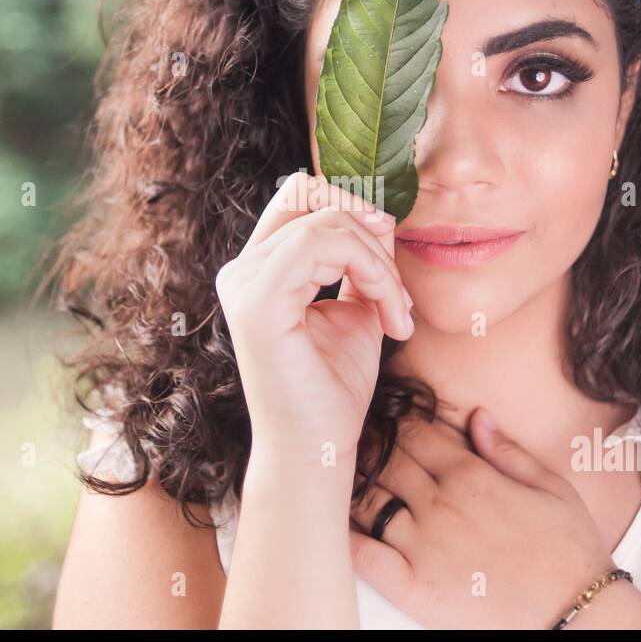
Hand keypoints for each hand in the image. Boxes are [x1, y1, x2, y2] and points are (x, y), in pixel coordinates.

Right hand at [215, 171, 413, 458]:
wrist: (319, 447)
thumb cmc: (334, 385)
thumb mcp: (358, 303)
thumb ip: (362, 257)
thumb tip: (379, 214)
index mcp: (259, 269)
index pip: (298, 195)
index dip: (351, 206)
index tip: (389, 256)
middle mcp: (242, 270)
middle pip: (310, 194)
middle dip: (369, 229)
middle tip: (398, 289)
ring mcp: (243, 283)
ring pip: (326, 221)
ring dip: (380, 264)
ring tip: (397, 313)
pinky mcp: (257, 301)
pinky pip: (323, 245)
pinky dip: (373, 273)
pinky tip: (389, 317)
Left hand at [348, 407, 640, 628]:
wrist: (577, 613)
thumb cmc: (570, 550)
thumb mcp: (551, 486)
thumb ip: (507, 449)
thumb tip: (476, 415)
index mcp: (471, 474)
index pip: (412, 432)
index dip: (392, 422)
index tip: (380, 419)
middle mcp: (441, 503)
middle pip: (383, 460)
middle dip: (367, 448)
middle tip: (352, 445)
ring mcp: (423, 545)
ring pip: (367, 500)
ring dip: (352, 485)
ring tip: (341, 479)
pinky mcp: (413, 586)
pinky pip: (363, 554)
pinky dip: (344, 535)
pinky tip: (335, 524)